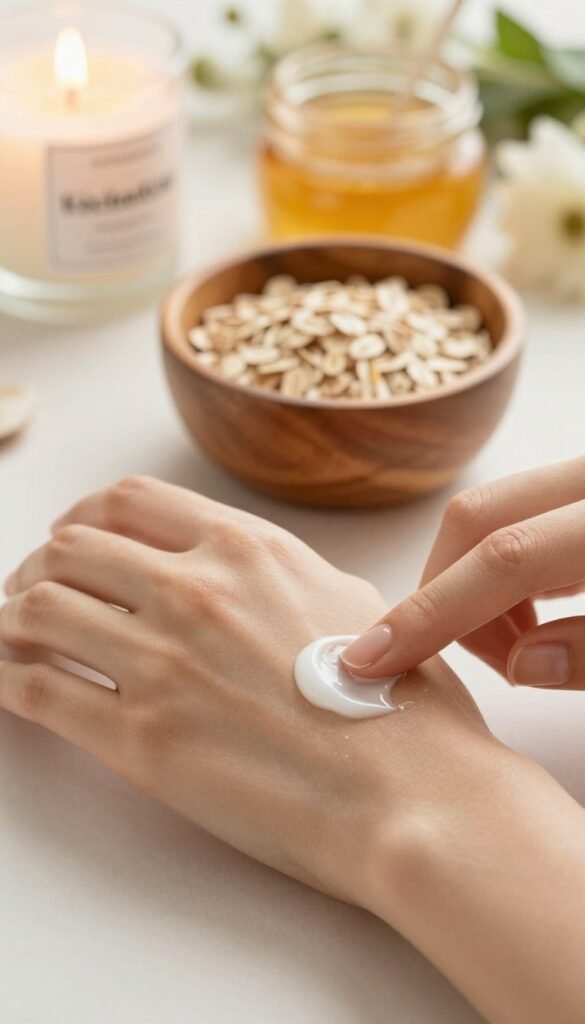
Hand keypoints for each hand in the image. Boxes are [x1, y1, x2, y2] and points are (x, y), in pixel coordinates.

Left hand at [0, 476, 488, 908]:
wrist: (413, 796)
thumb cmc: (399, 706)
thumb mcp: (351, 604)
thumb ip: (281, 578)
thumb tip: (240, 578)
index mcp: (247, 550)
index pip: (127, 501)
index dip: (85, 518)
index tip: (74, 540)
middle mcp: (196, 591)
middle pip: (69, 550)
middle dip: (40, 568)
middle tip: (35, 594)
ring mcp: (163, 663)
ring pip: (37, 612)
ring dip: (14, 620)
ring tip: (17, 639)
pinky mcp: (142, 741)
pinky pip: (38, 692)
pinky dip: (10, 681)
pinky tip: (14, 684)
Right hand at [342, 456, 584, 688]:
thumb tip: (522, 664)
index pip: (503, 557)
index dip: (431, 613)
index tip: (373, 659)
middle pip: (473, 518)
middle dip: (443, 597)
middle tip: (481, 661)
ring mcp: (581, 475)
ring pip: (488, 511)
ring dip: (471, 583)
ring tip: (520, 644)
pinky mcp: (577, 488)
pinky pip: (516, 513)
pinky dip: (499, 567)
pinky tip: (531, 611)